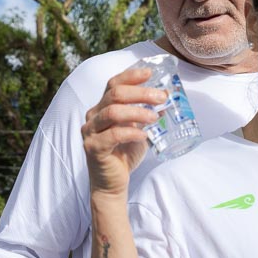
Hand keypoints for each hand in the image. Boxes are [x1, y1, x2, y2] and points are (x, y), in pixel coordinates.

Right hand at [81, 65, 160, 198]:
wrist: (112, 184)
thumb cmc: (124, 154)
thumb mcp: (138, 130)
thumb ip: (146, 114)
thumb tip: (167, 97)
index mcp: (102, 107)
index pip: (113, 83)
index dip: (131, 76)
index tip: (150, 73)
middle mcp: (93, 116)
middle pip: (114, 94)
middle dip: (140, 93)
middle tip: (161, 97)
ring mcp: (90, 131)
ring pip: (112, 111)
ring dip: (137, 111)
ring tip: (154, 117)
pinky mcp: (93, 148)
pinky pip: (113, 134)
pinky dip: (131, 133)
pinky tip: (143, 136)